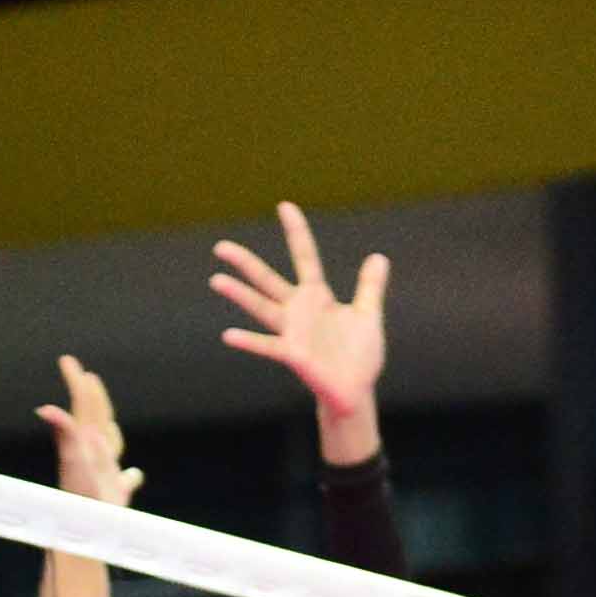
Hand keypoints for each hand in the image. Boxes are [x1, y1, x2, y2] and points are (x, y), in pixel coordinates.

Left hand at [36, 355, 138, 510]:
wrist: (84, 538)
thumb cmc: (81, 503)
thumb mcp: (74, 464)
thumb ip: (65, 434)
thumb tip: (44, 409)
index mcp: (85, 444)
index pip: (82, 408)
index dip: (77, 385)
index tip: (67, 362)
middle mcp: (93, 457)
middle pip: (95, 421)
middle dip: (92, 399)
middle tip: (86, 377)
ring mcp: (103, 476)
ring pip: (109, 448)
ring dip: (110, 431)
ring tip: (109, 422)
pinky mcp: (113, 498)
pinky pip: (124, 482)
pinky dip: (130, 477)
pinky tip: (134, 476)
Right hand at [210, 201, 389, 447]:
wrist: (356, 390)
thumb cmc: (359, 354)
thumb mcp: (368, 315)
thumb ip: (369, 287)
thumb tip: (379, 257)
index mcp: (316, 296)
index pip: (304, 256)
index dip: (296, 232)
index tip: (284, 206)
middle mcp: (298, 309)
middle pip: (267, 280)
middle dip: (245, 263)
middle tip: (220, 246)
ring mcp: (292, 331)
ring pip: (261, 308)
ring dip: (239, 295)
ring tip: (216, 280)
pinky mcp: (293, 354)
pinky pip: (268, 346)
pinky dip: (249, 341)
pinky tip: (228, 334)